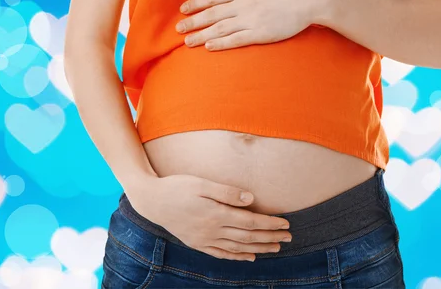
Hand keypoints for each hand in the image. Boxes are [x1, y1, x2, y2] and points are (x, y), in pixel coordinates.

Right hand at [126, 174, 291, 261]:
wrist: (151, 201)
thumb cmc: (177, 187)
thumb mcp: (201, 183)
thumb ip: (226, 192)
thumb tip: (250, 199)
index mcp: (216, 215)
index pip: (251, 222)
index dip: (270, 224)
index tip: (285, 223)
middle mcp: (212, 231)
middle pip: (248, 237)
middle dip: (270, 238)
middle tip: (289, 238)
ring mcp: (204, 240)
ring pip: (238, 248)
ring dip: (259, 248)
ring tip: (276, 248)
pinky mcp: (197, 243)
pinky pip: (222, 254)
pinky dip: (238, 256)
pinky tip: (249, 257)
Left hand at [175, 0, 318, 50]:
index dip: (196, 4)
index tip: (183, 10)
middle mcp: (243, 4)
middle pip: (212, 14)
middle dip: (193, 22)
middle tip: (178, 29)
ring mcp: (251, 20)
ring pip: (220, 29)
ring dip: (202, 35)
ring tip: (187, 42)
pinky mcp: (261, 34)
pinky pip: (237, 40)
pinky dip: (222, 43)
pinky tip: (209, 47)